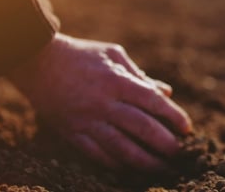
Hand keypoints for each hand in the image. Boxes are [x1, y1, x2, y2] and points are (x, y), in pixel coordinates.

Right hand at [8, 33, 191, 170]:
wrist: (37, 61)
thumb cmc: (82, 55)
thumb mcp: (114, 55)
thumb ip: (140, 75)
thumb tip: (166, 92)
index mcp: (116, 81)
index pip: (153, 102)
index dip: (173, 116)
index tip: (187, 128)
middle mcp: (103, 103)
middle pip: (141, 128)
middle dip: (164, 143)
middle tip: (178, 152)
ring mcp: (86, 120)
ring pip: (120, 147)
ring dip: (144, 161)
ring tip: (161, 168)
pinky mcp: (71, 132)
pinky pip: (96, 154)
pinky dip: (114, 163)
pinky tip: (129, 169)